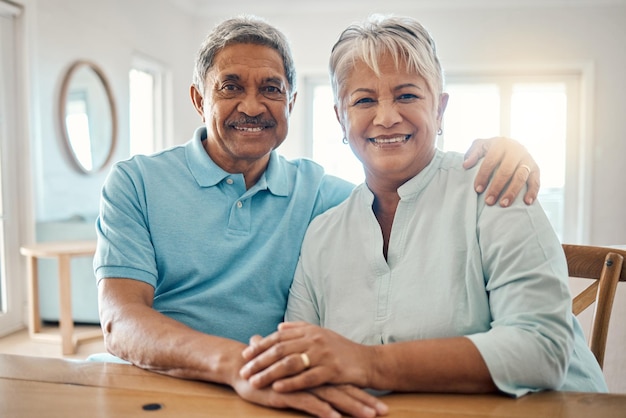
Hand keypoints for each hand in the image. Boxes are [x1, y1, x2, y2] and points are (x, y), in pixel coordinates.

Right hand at [232, 375, 386, 417]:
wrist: (242, 366)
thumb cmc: (270, 373)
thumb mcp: (294, 377)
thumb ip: (309, 376)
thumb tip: (326, 386)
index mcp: (316, 372)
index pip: (344, 383)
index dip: (363, 393)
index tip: (383, 404)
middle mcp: (312, 377)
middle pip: (343, 390)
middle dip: (364, 402)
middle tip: (384, 412)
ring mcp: (300, 384)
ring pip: (330, 396)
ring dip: (350, 406)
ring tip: (368, 416)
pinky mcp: (286, 392)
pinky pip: (307, 402)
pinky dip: (322, 410)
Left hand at [240, 322, 371, 392]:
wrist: (368, 361)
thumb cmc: (342, 350)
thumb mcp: (321, 334)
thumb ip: (299, 330)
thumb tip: (278, 327)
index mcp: (309, 331)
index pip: (278, 337)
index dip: (260, 345)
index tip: (245, 354)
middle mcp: (314, 340)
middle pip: (280, 349)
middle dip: (259, 361)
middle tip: (244, 370)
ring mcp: (323, 355)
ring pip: (290, 363)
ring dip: (269, 373)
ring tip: (255, 381)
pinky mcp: (332, 370)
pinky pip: (307, 378)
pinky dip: (291, 383)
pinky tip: (277, 388)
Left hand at [463, 137, 539, 206]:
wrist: (512, 145)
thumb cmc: (492, 149)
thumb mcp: (481, 146)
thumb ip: (473, 153)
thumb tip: (466, 165)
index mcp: (501, 144)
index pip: (491, 161)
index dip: (484, 175)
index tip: (477, 189)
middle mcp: (516, 150)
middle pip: (506, 170)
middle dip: (497, 187)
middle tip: (488, 201)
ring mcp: (527, 159)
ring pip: (521, 176)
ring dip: (512, 192)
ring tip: (503, 204)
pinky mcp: (535, 168)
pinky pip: (536, 181)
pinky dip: (533, 192)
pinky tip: (526, 202)